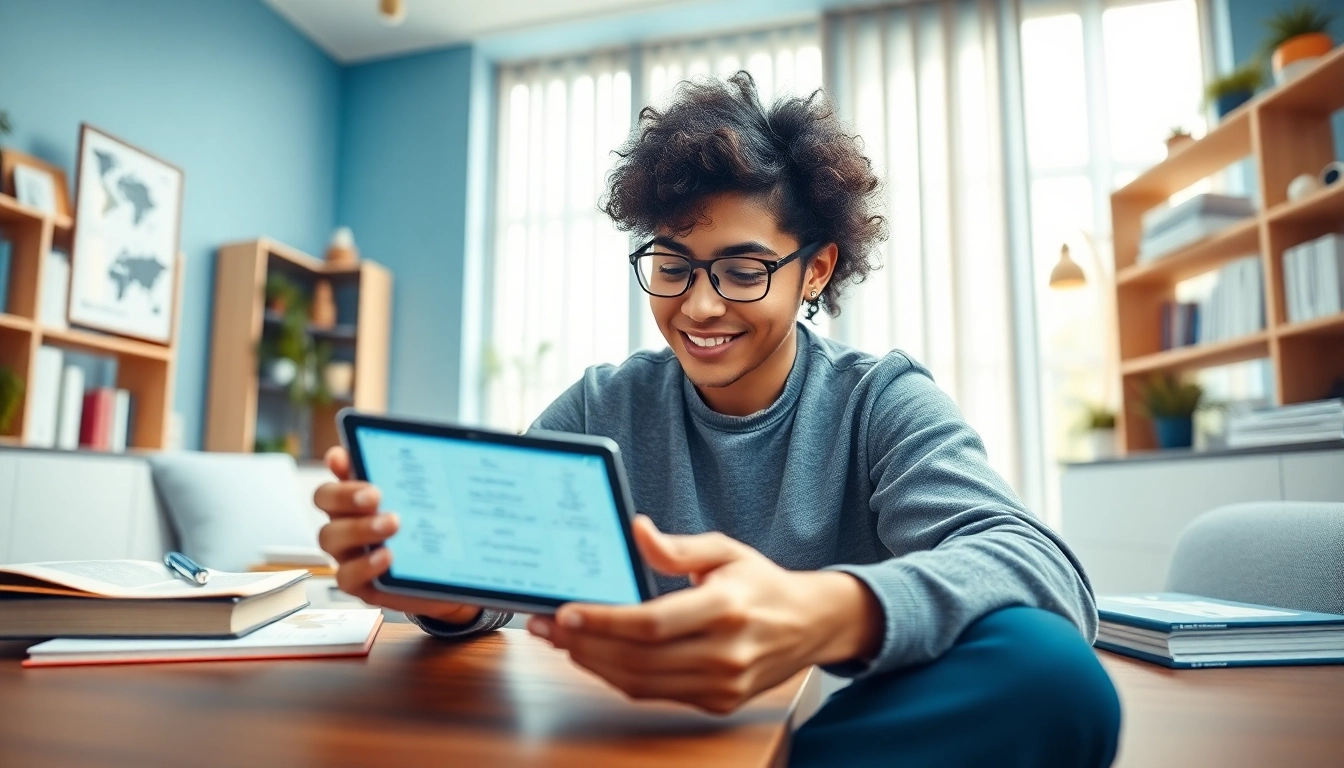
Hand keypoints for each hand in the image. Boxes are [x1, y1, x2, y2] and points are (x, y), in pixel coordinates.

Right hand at [313, 446, 481, 625]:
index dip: (336, 463)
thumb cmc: (436, 532)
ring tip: (391, 524)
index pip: (340, 469)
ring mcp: (349, 552)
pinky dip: (364, 565)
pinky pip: (347, 576)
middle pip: (326, 499)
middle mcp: (347, 519)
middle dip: (346, 494)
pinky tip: (387, 556)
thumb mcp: (432, 502)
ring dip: (358, 528)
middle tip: (376, 495)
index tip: (343, 457)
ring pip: (330, 536)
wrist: (453, 575)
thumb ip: (424, 480)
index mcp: (361, 495)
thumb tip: (441, 448)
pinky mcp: (360, 583)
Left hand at [527, 516, 882, 713]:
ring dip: (592, 663)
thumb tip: (636, 530)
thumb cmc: (762, 583)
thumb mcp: (726, 550)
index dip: (604, 622)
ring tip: (561, 641)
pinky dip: (618, 677)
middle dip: (583, 644)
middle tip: (545, 626)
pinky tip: (596, 656)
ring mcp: (724, 684)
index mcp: (728, 608)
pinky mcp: (718, 702)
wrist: (811, 625)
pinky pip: (654, 694)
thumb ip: (677, 547)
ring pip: (640, 683)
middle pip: (638, 659)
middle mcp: (727, 652)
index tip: (565, 612)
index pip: (652, 623)